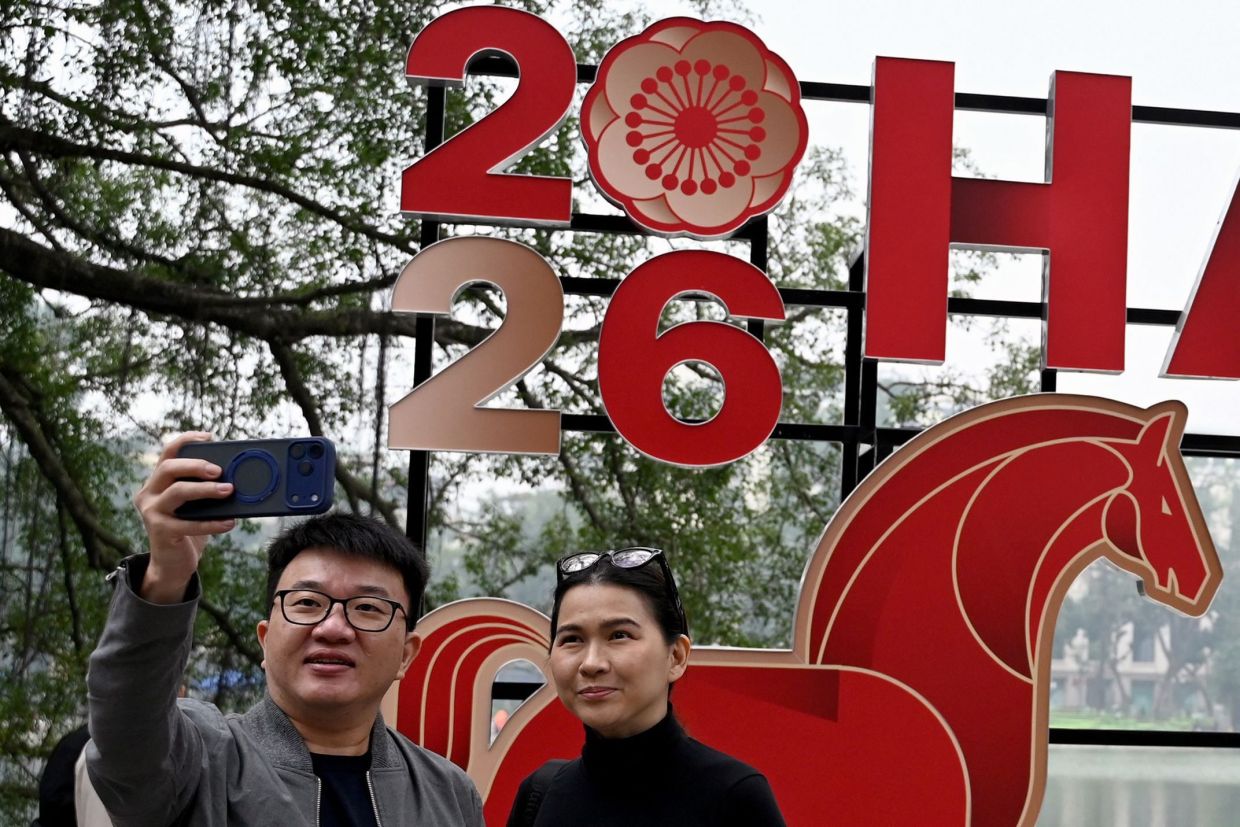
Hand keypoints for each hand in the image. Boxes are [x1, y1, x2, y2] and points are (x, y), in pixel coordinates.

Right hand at [133, 432, 234, 603]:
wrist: (172, 564)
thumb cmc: (188, 528)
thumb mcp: (195, 505)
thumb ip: (205, 489)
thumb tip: (236, 476)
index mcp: (157, 482)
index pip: (167, 453)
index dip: (186, 440)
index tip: (209, 437)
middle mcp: (149, 493)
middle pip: (168, 468)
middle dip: (196, 465)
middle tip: (219, 470)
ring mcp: (151, 512)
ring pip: (177, 492)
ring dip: (206, 490)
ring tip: (229, 491)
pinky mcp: (159, 531)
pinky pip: (188, 524)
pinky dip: (212, 523)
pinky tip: (230, 523)